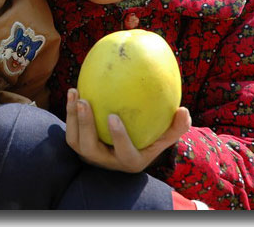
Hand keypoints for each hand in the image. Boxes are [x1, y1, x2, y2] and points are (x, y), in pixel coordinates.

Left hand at [65, 87, 190, 172]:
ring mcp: (91, 155)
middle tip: (84, 101)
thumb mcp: (165, 137)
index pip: (123, 152)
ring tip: (75, 93)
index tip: (114, 116)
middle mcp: (107, 161)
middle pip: (90, 148)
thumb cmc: (150, 140)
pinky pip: (71, 132)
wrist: (128, 153)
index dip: (118, 137)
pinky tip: (73, 92)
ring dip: (73, 117)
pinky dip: (70, 114)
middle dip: (85, 125)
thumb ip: (176, 127)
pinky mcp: (81, 146)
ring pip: (75, 141)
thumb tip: (184, 110)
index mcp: (130, 161)